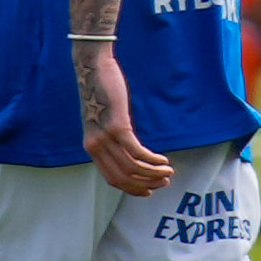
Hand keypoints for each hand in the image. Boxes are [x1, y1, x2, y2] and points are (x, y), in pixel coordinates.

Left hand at [79, 42, 166, 196]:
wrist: (92, 69)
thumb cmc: (101, 94)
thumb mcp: (104, 121)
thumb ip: (112, 138)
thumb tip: (130, 152)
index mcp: (92, 147)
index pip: (112, 179)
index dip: (133, 189)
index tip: (149, 190)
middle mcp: (95, 146)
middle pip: (123, 178)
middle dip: (147, 184)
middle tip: (164, 181)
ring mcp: (105, 137)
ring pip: (132, 168)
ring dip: (154, 173)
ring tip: (168, 171)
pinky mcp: (117, 127)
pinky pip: (137, 153)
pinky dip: (153, 161)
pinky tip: (163, 160)